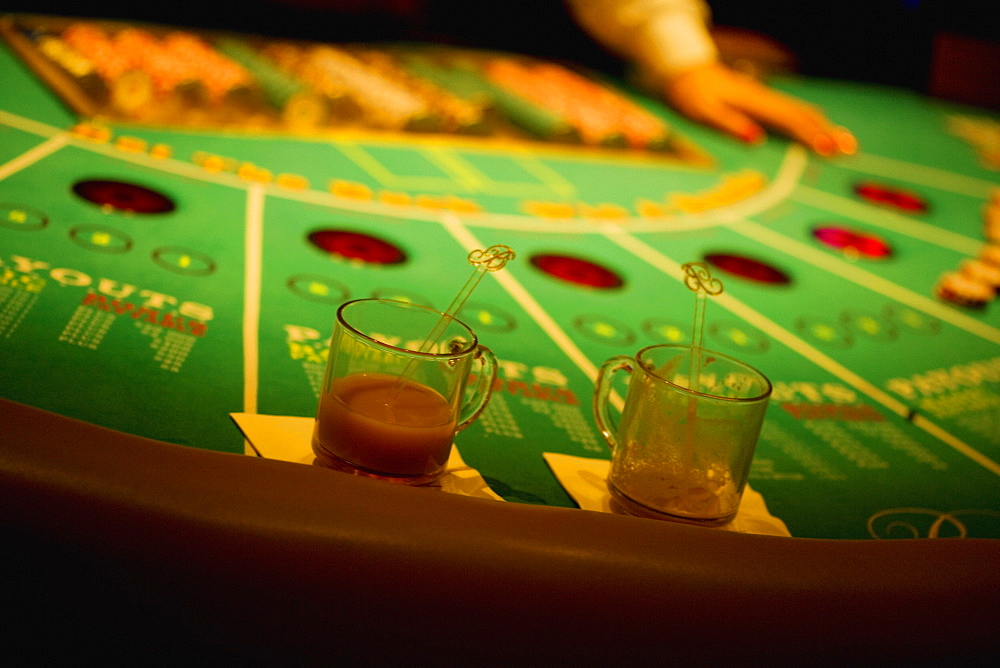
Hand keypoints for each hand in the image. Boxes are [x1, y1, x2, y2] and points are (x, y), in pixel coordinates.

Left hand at [662, 62, 856, 155]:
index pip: (790, 120)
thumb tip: (756, 140)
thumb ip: (729, 125)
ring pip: (801, 112)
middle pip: (804, 114)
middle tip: (850, 150)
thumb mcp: (703, 112)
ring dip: (824, 127)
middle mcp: (765, 99)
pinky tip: (819, 132)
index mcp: (754, 102)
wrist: (685, 71)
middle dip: (828, 131)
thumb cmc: (691, 94)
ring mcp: (765, 99)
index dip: (810, 135)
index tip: (828, 150)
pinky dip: (810, 123)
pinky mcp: (762, 103)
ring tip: (844, 144)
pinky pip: (792, 113)